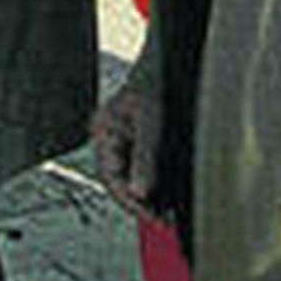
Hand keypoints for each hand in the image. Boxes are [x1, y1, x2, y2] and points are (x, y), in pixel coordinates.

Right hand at [91, 82, 162, 216]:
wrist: (175, 59)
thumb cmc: (159, 80)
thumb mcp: (152, 120)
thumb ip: (145, 157)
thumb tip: (139, 193)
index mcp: (105, 130)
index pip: (110, 176)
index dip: (129, 201)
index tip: (152, 217)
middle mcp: (112, 137)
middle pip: (122, 180)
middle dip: (142, 202)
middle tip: (165, 222)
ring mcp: (128, 139)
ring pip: (136, 177)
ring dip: (152, 197)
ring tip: (171, 215)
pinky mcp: (145, 142)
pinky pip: (147, 169)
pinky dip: (160, 185)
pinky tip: (173, 197)